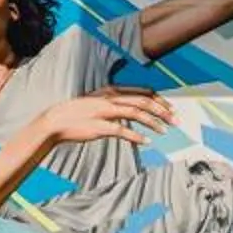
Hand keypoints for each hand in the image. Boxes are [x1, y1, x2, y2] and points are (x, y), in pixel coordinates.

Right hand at [35, 86, 168, 146]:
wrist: (56, 121)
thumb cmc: (79, 112)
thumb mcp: (99, 100)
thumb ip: (117, 101)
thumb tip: (136, 108)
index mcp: (112, 90)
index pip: (143, 92)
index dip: (161, 100)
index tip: (172, 109)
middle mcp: (111, 98)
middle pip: (144, 101)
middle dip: (163, 110)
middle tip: (176, 120)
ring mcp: (105, 111)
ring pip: (136, 113)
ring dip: (154, 122)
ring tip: (165, 130)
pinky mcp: (99, 126)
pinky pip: (122, 131)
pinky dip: (136, 136)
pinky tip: (146, 141)